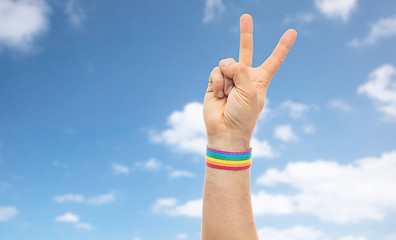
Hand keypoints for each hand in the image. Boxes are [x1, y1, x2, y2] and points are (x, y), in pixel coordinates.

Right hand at [203, 14, 296, 150]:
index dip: (282, 46)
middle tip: (246, 16)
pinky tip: (220, 95)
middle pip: (245, 50)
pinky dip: (217, 82)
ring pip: (226, 63)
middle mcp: (244, 77)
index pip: (274, 60)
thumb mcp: (251, 91)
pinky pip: (216, 71)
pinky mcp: (215, 83)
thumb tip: (227, 62)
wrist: (226, 132)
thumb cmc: (243, 116)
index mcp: (259, 80)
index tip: (292, 32)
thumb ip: (241, 70)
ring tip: (228, 94)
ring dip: (227, 78)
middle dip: (245, 33)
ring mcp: (229, 79)